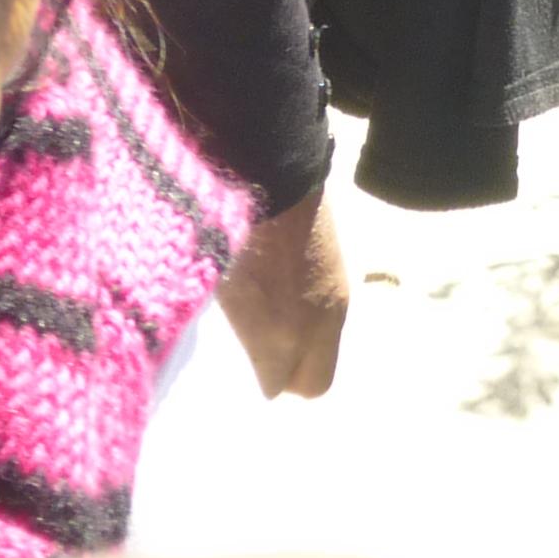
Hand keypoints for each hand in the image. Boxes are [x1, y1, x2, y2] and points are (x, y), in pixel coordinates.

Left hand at [219, 190, 349, 396]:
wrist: (269, 171)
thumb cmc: (223, 231)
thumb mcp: (216, 287)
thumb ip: (236, 328)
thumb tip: (248, 349)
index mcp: (278, 337)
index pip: (278, 386)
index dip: (261, 380)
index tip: (244, 367)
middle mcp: (316, 326)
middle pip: (315, 383)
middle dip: (292, 376)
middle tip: (264, 356)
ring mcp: (334, 297)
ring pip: (327, 347)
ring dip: (306, 342)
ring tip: (273, 315)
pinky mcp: (342, 271)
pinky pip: (331, 315)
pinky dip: (314, 312)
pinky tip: (287, 285)